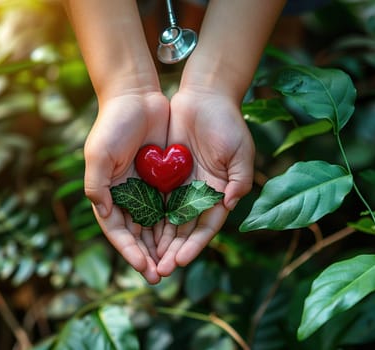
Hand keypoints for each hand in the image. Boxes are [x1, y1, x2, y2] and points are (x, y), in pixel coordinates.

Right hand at [84, 92, 168, 283]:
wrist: (137, 96)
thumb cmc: (113, 124)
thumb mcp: (98, 154)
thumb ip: (96, 185)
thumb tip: (103, 214)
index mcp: (108, 194)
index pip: (118, 231)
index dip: (129, 251)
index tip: (142, 267)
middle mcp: (127, 196)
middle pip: (138, 234)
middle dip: (148, 256)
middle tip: (160, 276)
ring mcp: (147, 188)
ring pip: (156, 226)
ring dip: (163, 246)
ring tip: (174, 265)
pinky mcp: (164, 179)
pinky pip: (172, 205)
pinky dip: (177, 223)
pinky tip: (186, 239)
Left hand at [156, 88, 254, 275]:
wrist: (203, 96)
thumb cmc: (226, 122)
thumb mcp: (239, 150)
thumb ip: (239, 178)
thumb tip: (229, 203)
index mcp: (218, 193)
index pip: (205, 228)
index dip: (193, 246)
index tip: (179, 261)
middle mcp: (199, 195)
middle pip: (184, 231)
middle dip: (172, 251)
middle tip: (157, 270)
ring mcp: (180, 186)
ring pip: (167, 221)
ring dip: (157, 242)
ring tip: (145, 260)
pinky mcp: (164, 174)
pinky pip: (153, 199)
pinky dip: (146, 218)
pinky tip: (135, 233)